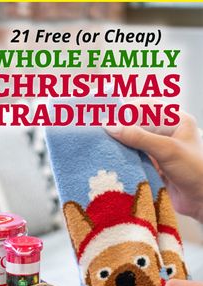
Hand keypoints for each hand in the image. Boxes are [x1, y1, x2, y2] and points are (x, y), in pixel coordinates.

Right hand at [104, 105, 202, 222]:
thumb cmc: (195, 170)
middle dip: (121, 128)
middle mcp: (168, 134)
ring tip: (102, 146)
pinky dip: (125, 160)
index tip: (107, 116)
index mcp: (176, 121)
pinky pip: (136, 160)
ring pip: (135, 144)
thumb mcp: (166, 150)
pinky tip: (112, 161)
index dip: (127, 110)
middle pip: (138, 125)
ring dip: (121, 146)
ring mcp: (161, 152)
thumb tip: (111, 126)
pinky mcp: (155, 168)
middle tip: (99, 131)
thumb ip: (139, 137)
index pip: (147, 107)